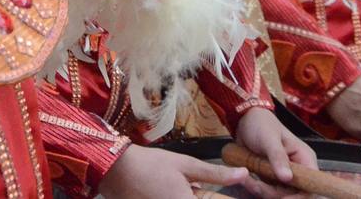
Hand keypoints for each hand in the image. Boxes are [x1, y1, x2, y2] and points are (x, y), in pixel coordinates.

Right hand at [96, 144, 251, 198]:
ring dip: (192, 196)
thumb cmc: (152, 164)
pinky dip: (182, 198)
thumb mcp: (185, 164)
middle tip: (196, 185)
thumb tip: (244, 174)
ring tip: (182, 185)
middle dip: (203, 196)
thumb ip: (215, 173)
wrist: (116, 171)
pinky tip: (172, 192)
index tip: (226, 191)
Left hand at [233, 106, 316, 197]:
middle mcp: (299, 169)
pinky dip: (258, 188)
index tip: (283, 198)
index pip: (311, 184)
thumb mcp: (269, 139)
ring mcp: (285, 174)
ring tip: (248, 180)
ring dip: (263, 191)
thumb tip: (287, 178)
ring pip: (280, 194)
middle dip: (275, 194)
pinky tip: (247, 180)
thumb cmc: (261, 124)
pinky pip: (268, 190)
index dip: (301, 196)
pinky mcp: (273, 178)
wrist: (244, 120)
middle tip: (256, 186)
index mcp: (305, 158)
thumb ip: (278, 157)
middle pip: (295, 193)